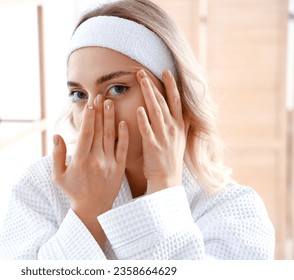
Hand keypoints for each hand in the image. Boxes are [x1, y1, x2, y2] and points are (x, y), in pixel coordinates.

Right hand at [52, 94, 128, 246]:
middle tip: (100, 96)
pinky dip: (124, 135)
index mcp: (80, 160)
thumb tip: (56, 135)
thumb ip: (56, 155)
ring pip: (111, 136)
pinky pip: (123, 148)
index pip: (86, 133)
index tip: (90, 103)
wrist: (94, 209)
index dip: (88, 116)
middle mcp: (96, 159)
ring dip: (110, 118)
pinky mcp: (119, 168)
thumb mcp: (58, 176)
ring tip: (110, 103)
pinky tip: (123, 122)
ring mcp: (109, 163)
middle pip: (98, 130)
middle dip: (99, 112)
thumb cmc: (74, 191)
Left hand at [136, 69, 186, 193]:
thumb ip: (178, 123)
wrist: (167, 180)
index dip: (171, 85)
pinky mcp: (154, 146)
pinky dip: (144, 119)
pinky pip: (148, 130)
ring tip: (140, 80)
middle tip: (143, 71)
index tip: (166, 71)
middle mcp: (173, 129)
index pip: (176, 101)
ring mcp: (164, 137)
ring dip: (148, 94)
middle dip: (153, 85)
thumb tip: (178, 109)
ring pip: (156, 111)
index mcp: (179, 126)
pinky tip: (138, 109)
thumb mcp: (179, 138)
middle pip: (163, 101)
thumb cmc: (169, 159)